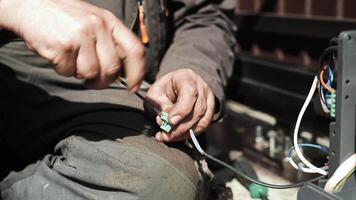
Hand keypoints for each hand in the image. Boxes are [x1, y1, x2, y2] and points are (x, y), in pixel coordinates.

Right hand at [0, 0, 144, 90]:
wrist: (30, 5)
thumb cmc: (64, 18)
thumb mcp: (93, 21)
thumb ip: (109, 42)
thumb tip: (123, 73)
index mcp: (110, 22)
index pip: (135, 50)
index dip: (137, 73)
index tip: (133, 87)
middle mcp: (98, 26)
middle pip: (112, 68)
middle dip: (103, 81)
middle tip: (93, 81)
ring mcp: (81, 34)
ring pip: (90, 73)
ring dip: (79, 74)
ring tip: (71, 59)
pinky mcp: (63, 45)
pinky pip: (69, 72)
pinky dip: (62, 69)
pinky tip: (58, 55)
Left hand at [146, 69, 215, 141]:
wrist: (177, 85)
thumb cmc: (165, 88)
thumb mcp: (156, 92)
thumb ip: (159, 104)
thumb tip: (165, 121)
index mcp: (186, 77)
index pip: (189, 94)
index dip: (180, 110)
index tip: (168, 121)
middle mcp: (201, 86)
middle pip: (197, 110)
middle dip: (180, 127)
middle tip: (166, 135)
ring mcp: (208, 98)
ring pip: (202, 120)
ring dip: (185, 133)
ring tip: (170, 137)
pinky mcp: (211, 109)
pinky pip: (205, 124)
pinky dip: (192, 133)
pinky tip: (179, 136)